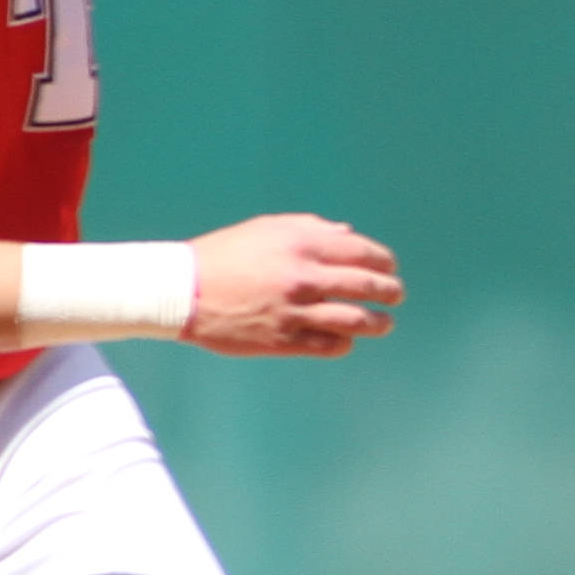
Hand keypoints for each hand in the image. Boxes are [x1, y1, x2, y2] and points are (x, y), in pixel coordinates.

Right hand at [184, 216, 401, 356]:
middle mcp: (302, 277)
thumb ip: (311, 229)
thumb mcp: (266, 229)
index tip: (389, 268)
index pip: (363, 253)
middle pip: (367, 286)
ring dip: (378, 322)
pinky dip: (344, 342)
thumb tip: (349, 234)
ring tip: (384, 323)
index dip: (383, 262)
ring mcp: (293, 311)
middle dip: (390, 292)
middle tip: (395, 295)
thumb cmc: (224, 255)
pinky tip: (346, 339)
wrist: (179, 290)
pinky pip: (329, 345)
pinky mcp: (282, 340)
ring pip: (356, 320)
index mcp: (301, 244)